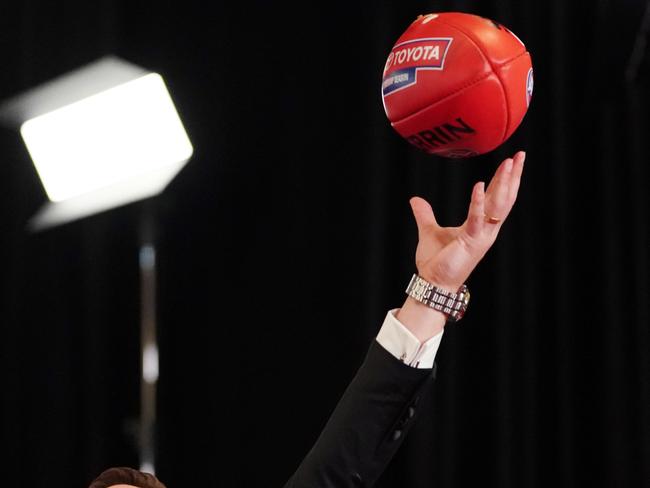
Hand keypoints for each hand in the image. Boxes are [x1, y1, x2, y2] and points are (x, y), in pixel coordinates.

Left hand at [410, 151, 524, 289]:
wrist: (433, 283)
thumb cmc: (436, 261)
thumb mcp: (429, 231)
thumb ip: (424, 215)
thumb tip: (415, 199)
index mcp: (480, 225)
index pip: (496, 197)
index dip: (505, 180)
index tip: (512, 161)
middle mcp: (486, 229)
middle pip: (504, 198)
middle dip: (513, 177)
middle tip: (521, 155)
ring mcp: (481, 236)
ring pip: (498, 206)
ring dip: (504, 184)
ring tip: (510, 163)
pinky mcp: (471, 242)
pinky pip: (476, 219)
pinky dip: (477, 202)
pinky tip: (479, 184)